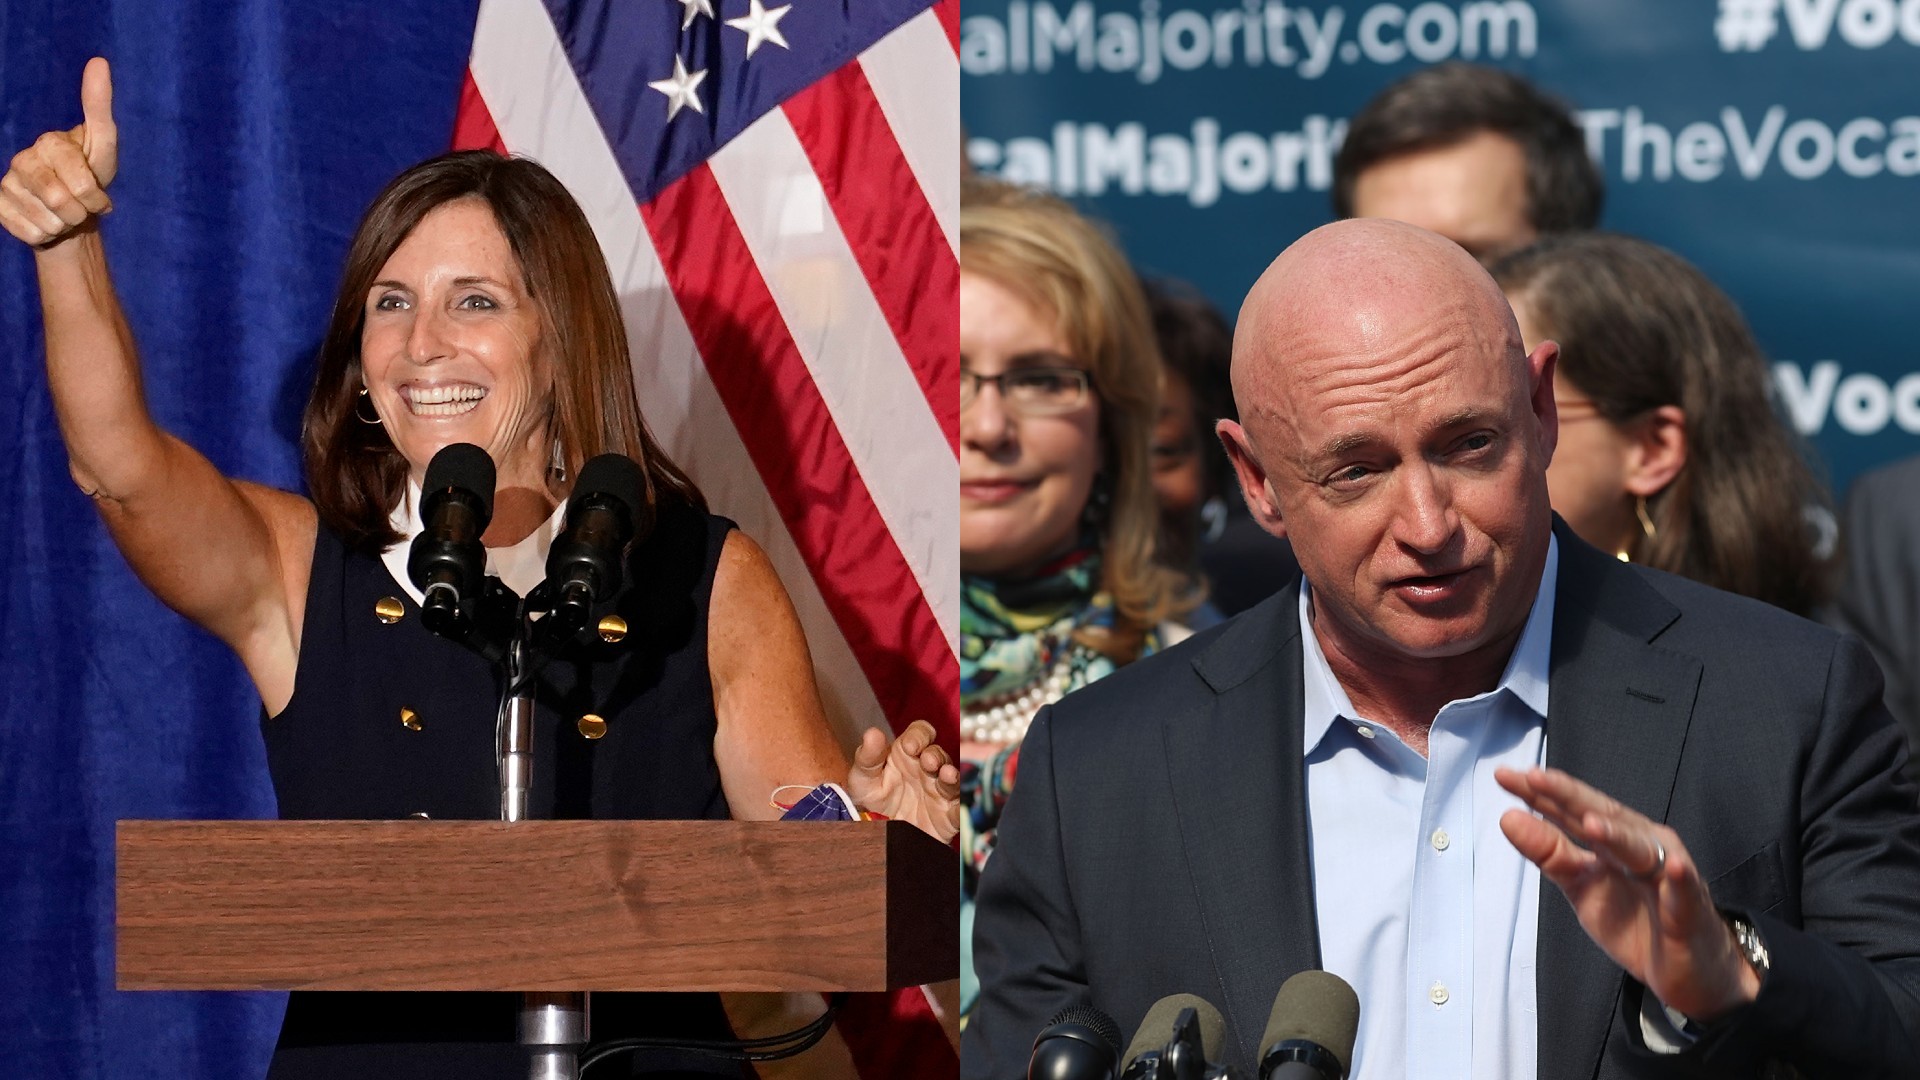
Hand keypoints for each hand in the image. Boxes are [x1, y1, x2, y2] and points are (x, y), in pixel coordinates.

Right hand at [1, 57, 117, 247]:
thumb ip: (99, 106)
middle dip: (82, 213)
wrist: (72, 214)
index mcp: (49, 143)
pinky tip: (46, 224)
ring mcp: (7, 184)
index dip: (95, 197)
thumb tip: (98, 61)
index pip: (79, 180)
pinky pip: (30, 233)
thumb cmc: (91, 176)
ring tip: (66, 215)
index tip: (100, 198)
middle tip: (83, 208)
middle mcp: (22, 159)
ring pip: (47, 220)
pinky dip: (46, 236)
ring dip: (65, 226)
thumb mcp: (104, 144)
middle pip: (61, 200)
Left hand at [845, 719, 960, 842]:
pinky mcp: (947, 816)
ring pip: (952, 779)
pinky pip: (958, 811)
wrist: (879, 836)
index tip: (910, 745)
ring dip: (951, 776)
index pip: (920, 734)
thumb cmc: (874, 800)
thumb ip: (867, 756)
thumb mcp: (862, 779)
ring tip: (946, 775)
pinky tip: (955, 807)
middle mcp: (927, 770)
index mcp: (908, 755)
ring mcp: (939, 792)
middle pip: (938, 754)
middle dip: (935, 755)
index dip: (919, 735)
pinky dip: (960, 808)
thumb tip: (872, 733)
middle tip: (928, 762)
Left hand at [1496, 765, 1760, 1021]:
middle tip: (1536, 779)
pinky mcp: (1690, 908)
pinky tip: (1672, 867)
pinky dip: (1679, 877)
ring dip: (1618, 834)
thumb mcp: (1581, 886)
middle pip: (1604, 816)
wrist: (1686, 970)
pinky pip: (1686, 890)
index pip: (1573, 809)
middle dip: (1570, 796)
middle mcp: (1640, 845)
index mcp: (1612, 839)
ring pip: (1642, 848)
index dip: (1540, 793)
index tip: (1503, 775)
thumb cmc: (1634, 919)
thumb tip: (1508, 817)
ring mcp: (1667, 874)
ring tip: (1590, 823)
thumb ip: (1549, 853)